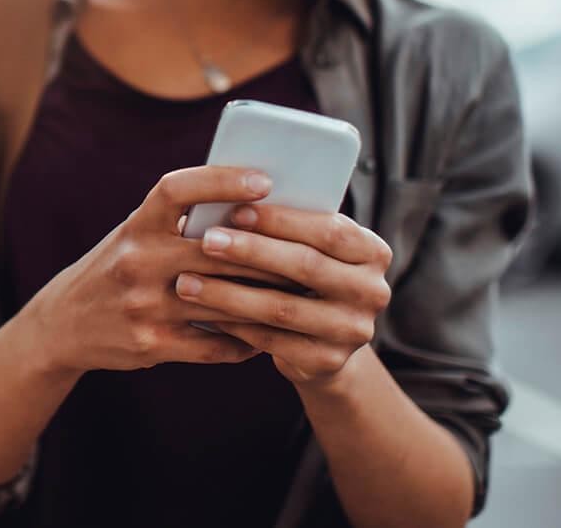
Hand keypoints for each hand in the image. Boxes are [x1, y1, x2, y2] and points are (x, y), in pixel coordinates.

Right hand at [23, 166, 299, 375]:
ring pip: (223, 300)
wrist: (64, 324)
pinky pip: (214, 343)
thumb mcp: (134, 235)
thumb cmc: (115, 268)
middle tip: (311, 251)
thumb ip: (179, 222)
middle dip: (268, 253)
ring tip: (300, 296)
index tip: (264, 180)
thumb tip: (252, 205)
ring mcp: (143, 304)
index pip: (178, 189)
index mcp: (135, 225)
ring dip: (266, 300)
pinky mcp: (151, 343)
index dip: (222, 180)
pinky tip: (265, 336)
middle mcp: (136, 260)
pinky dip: (244, 341)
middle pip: (217, 251)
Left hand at [173, 203, 392, 387]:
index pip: (329, 230)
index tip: (236, 209)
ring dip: (229, 293)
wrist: (321, 343)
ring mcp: (353, 331)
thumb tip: (231, 198)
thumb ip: (287, 228)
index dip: (282, 220)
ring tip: (187, 282)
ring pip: (282, 308)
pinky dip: (234, 325)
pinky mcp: (328, 362)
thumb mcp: (308, 248)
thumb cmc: (302, 277)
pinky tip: (202, 313)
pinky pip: (272, 341)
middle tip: (206, 241)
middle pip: (306, 266)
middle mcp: (373, 292)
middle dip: (251, 251)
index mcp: (373, 252)